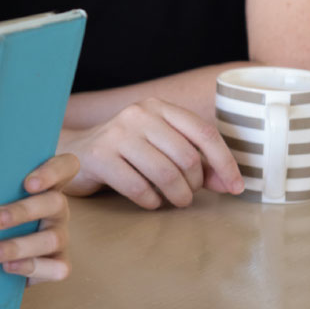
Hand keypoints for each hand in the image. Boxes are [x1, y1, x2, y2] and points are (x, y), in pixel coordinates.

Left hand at [0, 153, 78, 283]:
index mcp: (48, 182)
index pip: (65, 166)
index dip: (52, 172)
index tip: (28, 183)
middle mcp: (57, 207)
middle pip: (55, 202)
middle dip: (23, 211)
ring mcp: (60, 234)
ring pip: (52, 238)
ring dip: (18, 246)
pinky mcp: (59, 262)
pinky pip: (57, 268)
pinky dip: (32, 267)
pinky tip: (7, 267)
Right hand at [60, 98, 244, 208]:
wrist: (73, 154)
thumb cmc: (126, 153)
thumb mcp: (161, 148)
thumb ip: (196, 162)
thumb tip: (230, 184)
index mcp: (158, 107)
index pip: (204, 133)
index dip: (225, 164)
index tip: (236, 188)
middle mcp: (138, 114)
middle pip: (188, 158)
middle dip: (195, 186)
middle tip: (188, 196)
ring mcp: (117, 134)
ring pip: (166, 174)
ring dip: (177, 197)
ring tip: (174, 202)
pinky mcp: (100, 157)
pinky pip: (139, 189)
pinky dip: (151, 202)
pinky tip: (148, 201)